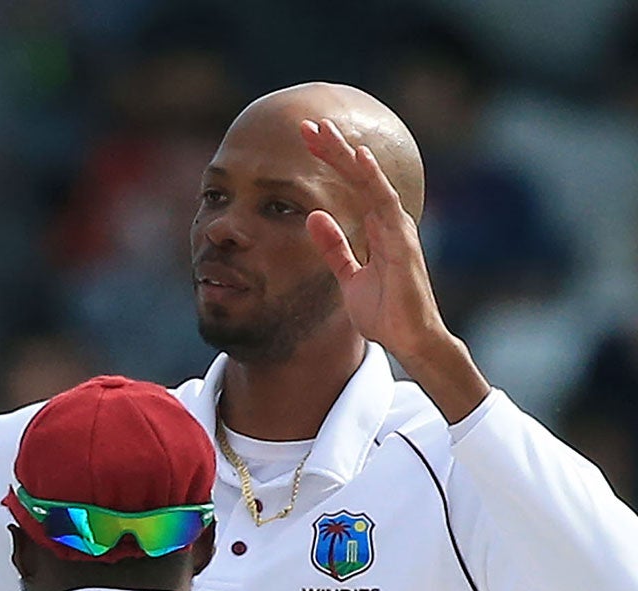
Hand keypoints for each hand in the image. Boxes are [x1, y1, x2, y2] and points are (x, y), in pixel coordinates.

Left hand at [303, 117, 488, 421]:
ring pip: (371, 183)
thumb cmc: (384, 311)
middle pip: (359, 176)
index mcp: (376, 228)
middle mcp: (389, 222)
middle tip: (307, 125)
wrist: (408, 340)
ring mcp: (398, 230)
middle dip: (334, 150)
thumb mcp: (349, 276)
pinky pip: (386, 206)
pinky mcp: (402, 244)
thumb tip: (313, 216)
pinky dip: (373, 181)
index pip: (351, 186)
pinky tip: (360, 161)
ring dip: (348, 157)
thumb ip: (334, 247)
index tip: (306, 140)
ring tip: (327, 134)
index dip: (330, 161)